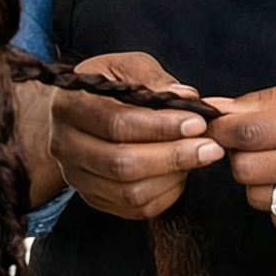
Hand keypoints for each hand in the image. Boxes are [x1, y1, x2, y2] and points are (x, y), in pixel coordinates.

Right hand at [50, 51, 221, 220]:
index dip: (159, 126)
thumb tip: (187, 97)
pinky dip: (166, 194)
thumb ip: (153, 78)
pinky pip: (134, 209)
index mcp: (68, 105)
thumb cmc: (105, 86)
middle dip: (172, 156)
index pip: (115, 123)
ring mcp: (76, 177)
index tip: (197, 122)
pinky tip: (181, 173)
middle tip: (210, 147)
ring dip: (173, 177)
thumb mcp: (124, 66)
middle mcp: (65, 146)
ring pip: (129, 192)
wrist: (74, 115)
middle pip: (121, 163)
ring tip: (199, 156)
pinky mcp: (93, 198)